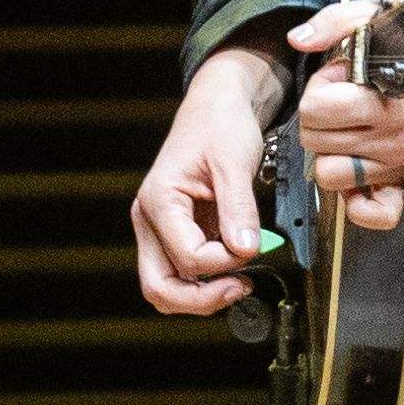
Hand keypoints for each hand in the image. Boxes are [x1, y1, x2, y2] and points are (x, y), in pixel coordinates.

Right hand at [131, 46, 293, 315]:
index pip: (187, 258)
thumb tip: (246, 249)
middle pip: (159, 287)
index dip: (225, 262)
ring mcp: (159, 229)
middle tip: (240, 287)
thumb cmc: (220, 124)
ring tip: (238, 282)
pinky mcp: (174, 232)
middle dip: (200, 299)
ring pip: (166, 287)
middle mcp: (150, 219)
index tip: (253, 246)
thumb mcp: (235, 162)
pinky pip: (182, 272)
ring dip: (201, 294)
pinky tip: (233, 267)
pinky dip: (206, 279)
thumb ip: (239, 209)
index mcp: (158, 201)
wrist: (218, 105)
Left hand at [288, 0, 403, 234]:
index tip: (341, 78)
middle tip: (345, 103)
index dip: (319, 90)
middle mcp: (393, 137)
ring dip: (331, 154)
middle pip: (314, 141)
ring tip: (352, 131)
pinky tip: (356, 180)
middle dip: (319, 120)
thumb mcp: (376, 18)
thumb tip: (298, 40)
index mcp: (386, 98)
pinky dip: (359, 204)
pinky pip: (375, 214)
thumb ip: (334, 22)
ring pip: (329, 175)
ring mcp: (398, 164)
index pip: (314, 109)